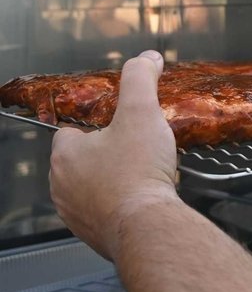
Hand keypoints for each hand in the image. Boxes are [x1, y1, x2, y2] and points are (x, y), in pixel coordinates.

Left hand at [49, 51, 177, 259]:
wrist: (148, 224)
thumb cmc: (138, 171)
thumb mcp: (141, 110)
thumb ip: (140, 78)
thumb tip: (147, 59)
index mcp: (66, 155)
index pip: (70, 131)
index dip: (97, 126)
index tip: (119, 127)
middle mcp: (62, 186)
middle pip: (82, 158)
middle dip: (107, 152)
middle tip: (136, 147)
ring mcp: (76, 213)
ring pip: (92, 184)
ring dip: (113, 177)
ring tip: (142, 170)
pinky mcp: (93, 233)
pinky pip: (104, 208)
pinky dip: (121, 200)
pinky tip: (142, 194)